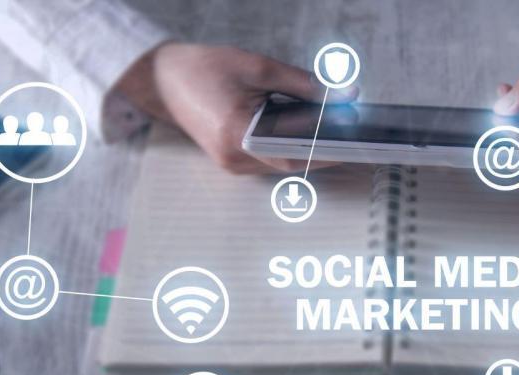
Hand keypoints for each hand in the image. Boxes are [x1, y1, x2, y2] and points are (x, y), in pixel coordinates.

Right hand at [116, 43, 356, 173]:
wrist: (162, 78)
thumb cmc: (204, 68)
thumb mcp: (258, 67)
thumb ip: (303, 83)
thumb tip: (344, 96)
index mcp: (237, 135)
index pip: (294, 155)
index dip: (329, 152)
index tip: (357, 145)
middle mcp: (233, 158)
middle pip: (292, 163)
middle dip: (325, 150)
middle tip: (356, 138)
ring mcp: (231, 163)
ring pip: (282, 164)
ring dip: (308, 150)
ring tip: (340, 134)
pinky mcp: (231, 159)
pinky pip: (269, 159)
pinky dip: (290, 148)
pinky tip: (310, 133)